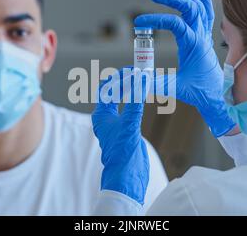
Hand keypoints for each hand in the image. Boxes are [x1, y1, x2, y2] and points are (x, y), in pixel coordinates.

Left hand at [92, 69, 149, 204]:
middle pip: (114, 92)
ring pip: (123, 99)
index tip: (133, 70)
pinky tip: (145, 95)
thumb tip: (141, 80)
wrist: (127, 175)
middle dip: (127, 81)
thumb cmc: (122, 153)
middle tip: (141, 72)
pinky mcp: (126, 129)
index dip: (119, 77)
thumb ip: (135, 102)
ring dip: (132, 89)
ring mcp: (116, 123)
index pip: (107, 88)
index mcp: (101, 115)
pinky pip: (130, 108)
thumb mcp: (129, 125)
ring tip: (144, 79)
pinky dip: (137, 99)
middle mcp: (106, 117)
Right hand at [135, 0, 234, 136]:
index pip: (175, 23)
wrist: (218, 96)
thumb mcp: (175, 88)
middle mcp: (201, 36)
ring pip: (198, 7)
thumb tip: (135, 80)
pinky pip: (207, 14)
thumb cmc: (199, 92)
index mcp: (194, 45)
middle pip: (189, 8)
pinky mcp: (205, 38)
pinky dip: (203, 0)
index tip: (138, 24)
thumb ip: (155, 84)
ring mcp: (205, 35)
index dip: (156, 20)